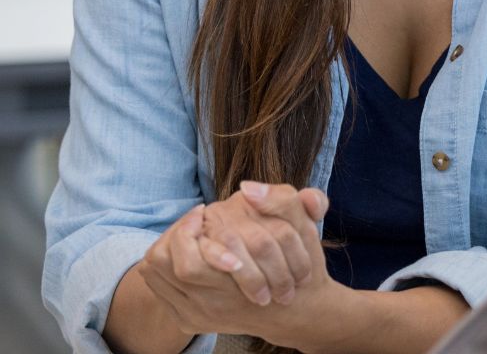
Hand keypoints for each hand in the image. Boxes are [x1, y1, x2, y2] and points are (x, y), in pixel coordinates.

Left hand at [140, 188, 338, 347]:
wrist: (299, 311)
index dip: (188, 226)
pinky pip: (161, 292)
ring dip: (168, 250)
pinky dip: (165, 269)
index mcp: (236, 276)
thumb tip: (247, 188)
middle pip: (168, 266)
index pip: (186, 257)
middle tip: (194, 220)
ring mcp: (198, 313)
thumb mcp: (304, 227)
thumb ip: (282, 201)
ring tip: (189, 234)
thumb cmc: (302, 266)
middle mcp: (211, 301)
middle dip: (176, 236)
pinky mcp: (191, 320)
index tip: (204, 210)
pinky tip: (187, 252)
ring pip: (160, 277)